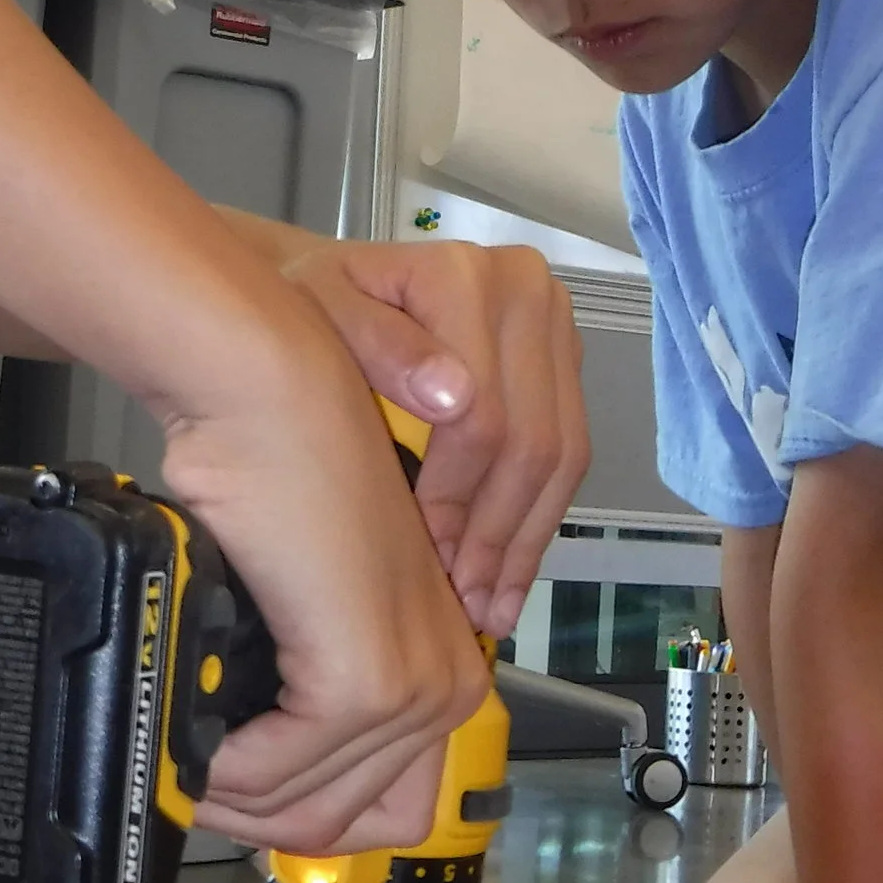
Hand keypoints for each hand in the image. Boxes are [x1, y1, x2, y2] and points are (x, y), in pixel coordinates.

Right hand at [159, 310, 489, 855]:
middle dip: (253, 816)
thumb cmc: (273, 474)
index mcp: (443, 671)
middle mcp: (448, 686)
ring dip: (228, 794)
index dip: (292, 813)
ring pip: (306, 808)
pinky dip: (220, 767)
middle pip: (342, 821)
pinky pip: (276, 771)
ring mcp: (413, 688)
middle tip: (184, 781)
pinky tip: (185, 734)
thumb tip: (249, 771)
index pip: (382, 811)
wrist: (267, 396)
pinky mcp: (363, 683)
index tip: (226, 788)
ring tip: (174, 755)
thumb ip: (299, 686)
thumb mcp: (299, 604)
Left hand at [277, 236, 586, 636]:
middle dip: (496, 533)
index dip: (456, 496)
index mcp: (464, 276)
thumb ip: (376, 345)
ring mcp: (554, 327)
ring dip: (526, 540)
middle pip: (534, 439)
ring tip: (491, 606)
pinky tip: (510, 573)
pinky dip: (539, 520)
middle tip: (464, 599)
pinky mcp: (565, 362)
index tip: (427, 556)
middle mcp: (526, 291)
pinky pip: (569, 453)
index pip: (482, 413)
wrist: (333, 288)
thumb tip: (449, 397)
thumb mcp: (318, 314)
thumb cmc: (313, 306)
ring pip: (563, 455)